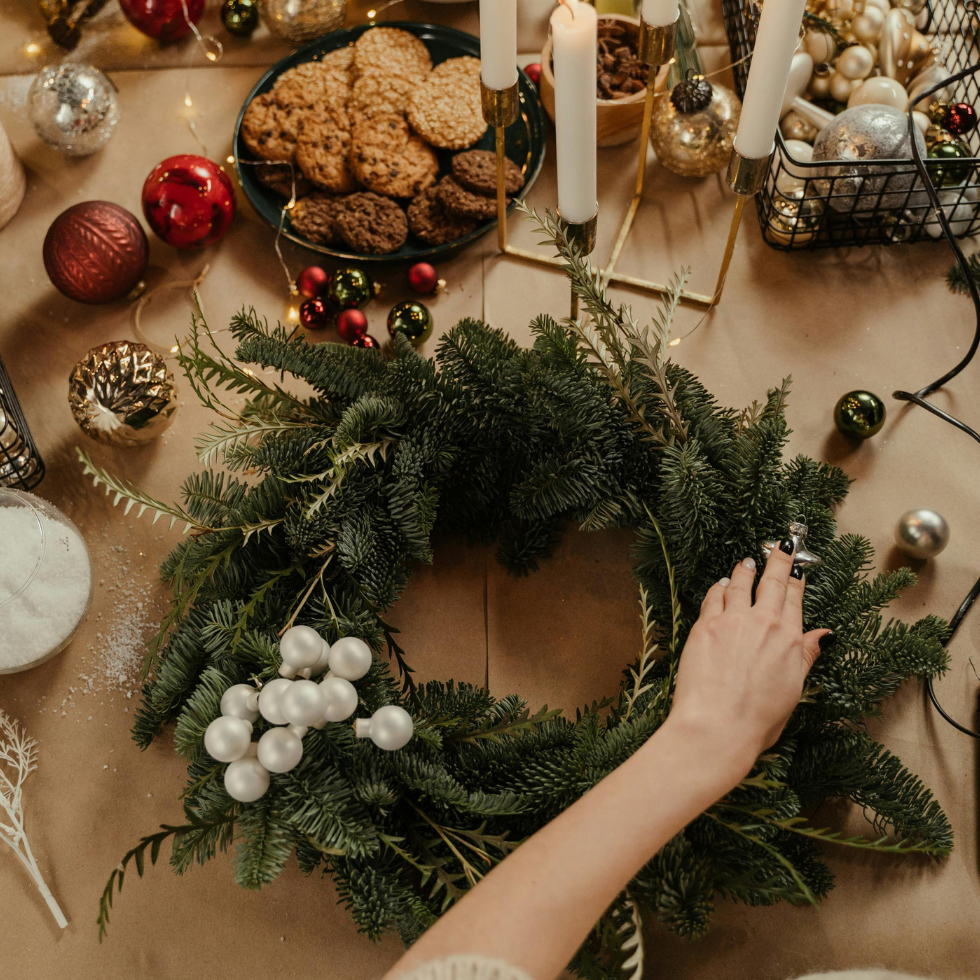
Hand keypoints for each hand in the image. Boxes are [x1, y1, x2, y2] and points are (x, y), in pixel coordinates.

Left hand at [666, 540, 830, 776]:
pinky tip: (719, 584)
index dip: (796, 580)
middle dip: (778, 560)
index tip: (797, 568)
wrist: (718, 727)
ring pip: (739, 584)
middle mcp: (764, 623)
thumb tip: (823, 635)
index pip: (795, 600)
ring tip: (746, 561)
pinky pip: (714, 597)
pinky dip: (718, 588)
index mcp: (789, 641)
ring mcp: (733, 621)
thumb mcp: (793, 689)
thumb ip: (805, 655)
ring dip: (744, 570)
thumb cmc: (757, 719)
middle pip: (772, 582)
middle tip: (780, 544)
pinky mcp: (705, 626)